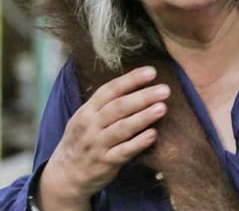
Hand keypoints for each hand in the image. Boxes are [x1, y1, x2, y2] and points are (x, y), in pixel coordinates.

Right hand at [37, 66, 169, 209]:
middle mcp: (91, 126)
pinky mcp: (105, 163)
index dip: (130, 80)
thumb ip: (108, 103)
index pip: (110, 90)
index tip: (151, 71)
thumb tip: (141, 83)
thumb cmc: (84, 139)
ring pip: (121, 129)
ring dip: (143, 117)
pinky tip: (153, 135)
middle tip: (165, 90)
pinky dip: (138, 143)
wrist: (65, 175)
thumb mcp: (87, 118)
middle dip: (142, 97)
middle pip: (118, 107)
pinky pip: (123, 152)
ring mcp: (97, 145)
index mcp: (87, 110)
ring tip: (162, 108)